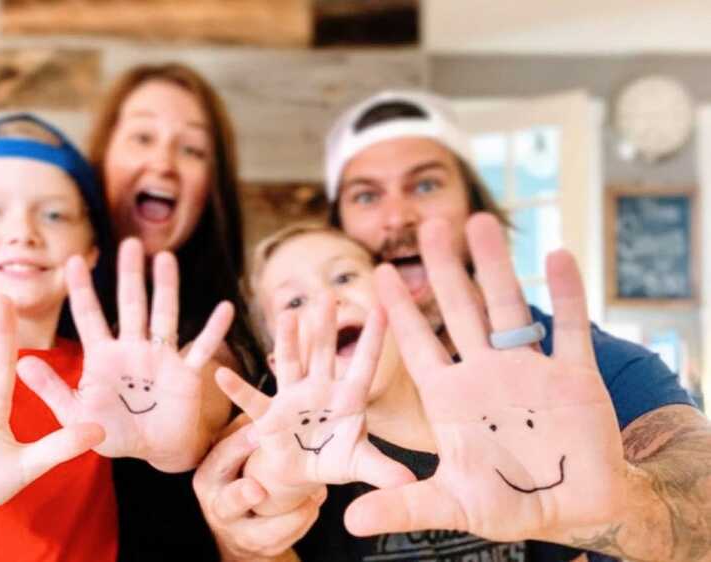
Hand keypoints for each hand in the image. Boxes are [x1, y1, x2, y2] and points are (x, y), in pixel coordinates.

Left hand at [18, 238, 233, 470]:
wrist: (151, 451)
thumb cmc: (112, 432)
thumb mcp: (74, 414)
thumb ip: (51, 389)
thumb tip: (21, 361)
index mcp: (103, 356)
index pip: (89, 316)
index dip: (82, 289)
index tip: (74, 259)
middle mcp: (132, 349)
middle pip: (131, 305)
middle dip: (129, 275)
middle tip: (130, 243)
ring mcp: (160, 358)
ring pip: (163, 316)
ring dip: (165, 289)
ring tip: (166, 259)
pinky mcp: (185, 374)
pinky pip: (201, 349)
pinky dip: (214, 331)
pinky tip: (225, 309)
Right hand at [193, 417, 324, 560]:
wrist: (240, 526)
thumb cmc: (240, 473)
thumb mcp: (235, 453)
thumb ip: (244, 431)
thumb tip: (266, 401)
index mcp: (210, 476)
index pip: (220, 459)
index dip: (238, 446)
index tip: (259, 433)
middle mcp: (219, 506)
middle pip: (228, 503)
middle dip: (242, 496)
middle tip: (258, 489)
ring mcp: (240, 533)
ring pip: (263, 531)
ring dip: (289, 516)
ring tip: (311, 498)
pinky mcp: (262, 548)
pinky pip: (285, 539)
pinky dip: (302, 522)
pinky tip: (314, 504)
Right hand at [219, 295, 414, 515]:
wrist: (302, 472)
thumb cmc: (334, 459)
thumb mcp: (358, 463)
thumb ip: (381, 468)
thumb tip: (408, 480)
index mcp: (348, 398)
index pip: (363, 364)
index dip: (373, 339)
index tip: (382, 309)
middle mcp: (320, 390)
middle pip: (323, 354)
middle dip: (325, 327)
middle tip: (328, 296)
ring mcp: (293, 399)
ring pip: (291, 364)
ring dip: (289, 341)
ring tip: (288, 315)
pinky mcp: (269, 417)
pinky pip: (253, 402)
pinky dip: (238, 390)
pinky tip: (222, 376)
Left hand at [344, 213, 625, 540]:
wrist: (575, 509)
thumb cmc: (511, 503)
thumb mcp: (453, 505)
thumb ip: (405, 505)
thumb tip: (351, 523)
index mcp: (452, 398)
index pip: (418, 345)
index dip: (399, 312)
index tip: (379, 274)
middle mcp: (486, 374)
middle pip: (460, 312)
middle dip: (444, 270)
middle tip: (429, 226)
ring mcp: (529, 371)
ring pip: (508, 309)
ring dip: (496, 267)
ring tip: (480, 222)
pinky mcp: (574, 378)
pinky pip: (568, 329)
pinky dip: (565, 294)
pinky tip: (558, 256)